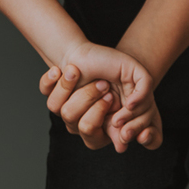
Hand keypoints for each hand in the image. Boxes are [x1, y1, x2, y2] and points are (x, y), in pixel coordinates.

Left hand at [40, 45, 162, 152]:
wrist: (90, 50)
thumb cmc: (113, 64)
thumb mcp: (136, 74)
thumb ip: (142, 93)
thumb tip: (129, 120)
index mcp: (107, 125)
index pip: (105, 138)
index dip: (109, 123)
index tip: (112, 98)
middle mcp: (85, 124)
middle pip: (85, 126)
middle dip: (93, 99)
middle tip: (103, 84)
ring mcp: (67, 112)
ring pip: (65, 112)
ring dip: (76, 87)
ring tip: (81, 72)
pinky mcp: (52, 96)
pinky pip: (46, 93)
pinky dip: (51, 80)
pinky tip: (58, 70)